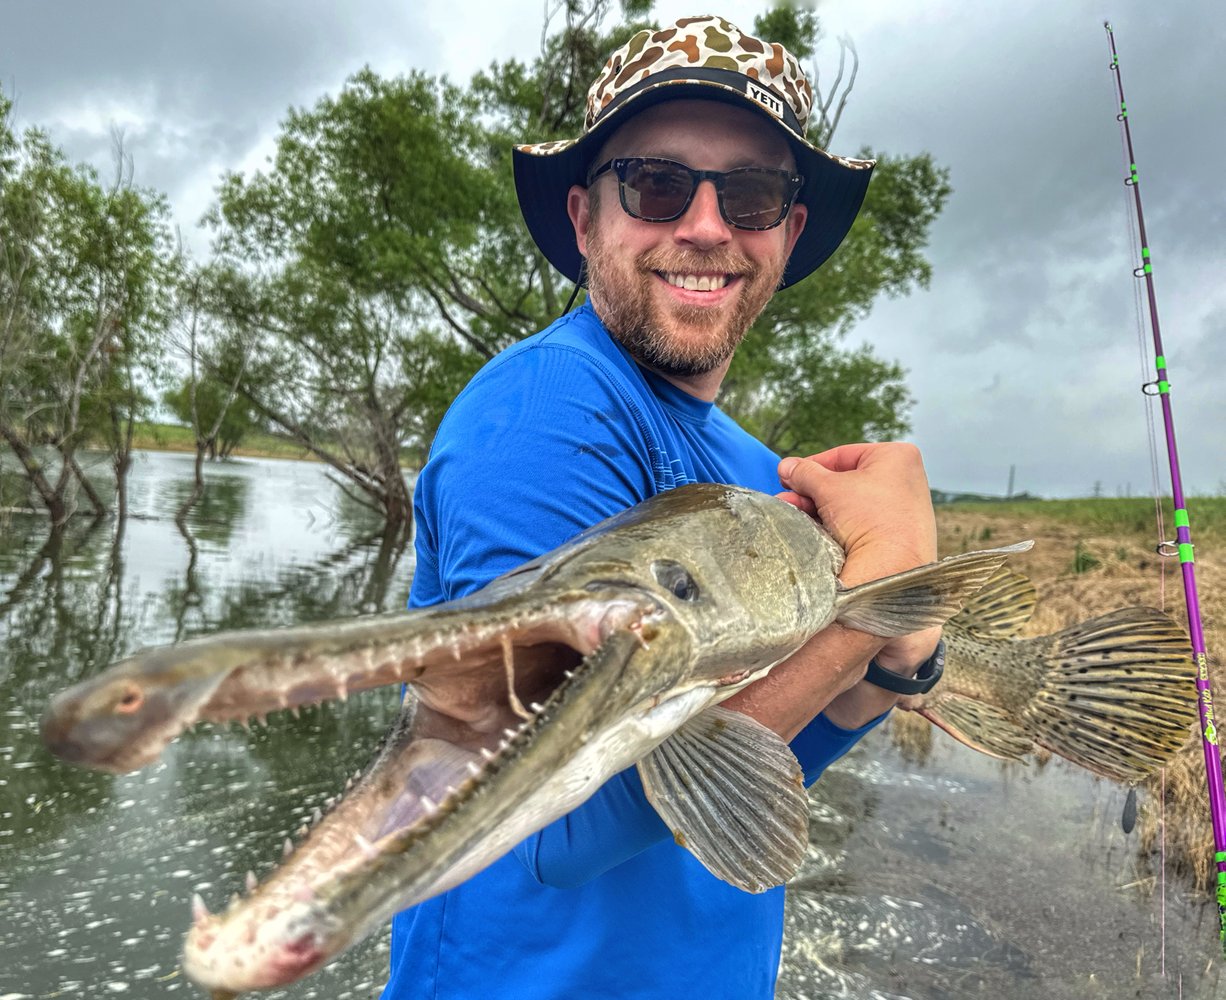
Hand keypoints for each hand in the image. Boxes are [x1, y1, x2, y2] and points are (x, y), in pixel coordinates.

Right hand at [777, 443, 940, 671]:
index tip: (789, 476)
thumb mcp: (828, 487)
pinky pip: (858, 522)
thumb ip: (805, 473)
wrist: (890, 569)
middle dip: (810, 492)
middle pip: (843, 481)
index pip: (843, 455)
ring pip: (847, 504)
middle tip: (787, 498)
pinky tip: (811, 529)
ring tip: (792, 513)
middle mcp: (904, 479)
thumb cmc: (869, 518)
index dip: (811, 466)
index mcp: (897, 457)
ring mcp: (901, 509)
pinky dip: (834, 524)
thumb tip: (786, 466)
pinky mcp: (894, 535)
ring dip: (816, 508)